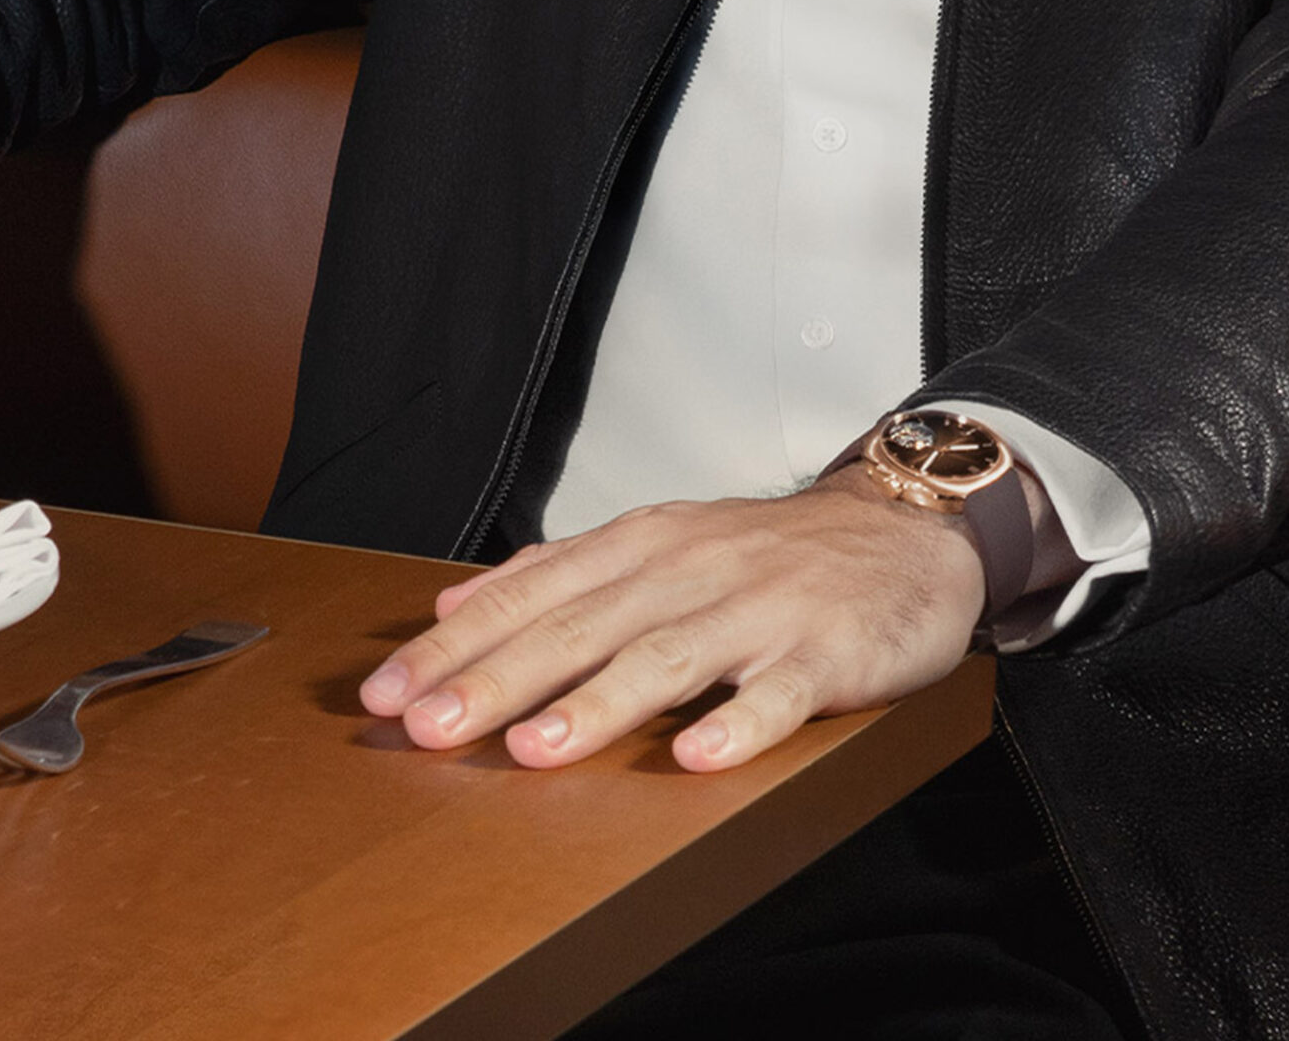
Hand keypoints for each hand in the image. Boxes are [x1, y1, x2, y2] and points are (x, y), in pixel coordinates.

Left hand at [358, 468, 985, 771]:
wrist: (903, 529)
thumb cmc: (770, 552)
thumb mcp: (658, 543)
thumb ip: (557, 575)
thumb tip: (451, 610)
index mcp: (642, 547)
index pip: (531, 596)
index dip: (456, 648)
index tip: (386, 695)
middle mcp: (690, 571)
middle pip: (580, 628)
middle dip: (497, 680)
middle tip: (426, 728)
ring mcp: (759, 611)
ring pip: (667, 657)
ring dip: (597, 704)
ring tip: (534, 748)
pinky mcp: (826, 651)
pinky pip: (779, 694)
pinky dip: (737, 724)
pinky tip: (698, 758)